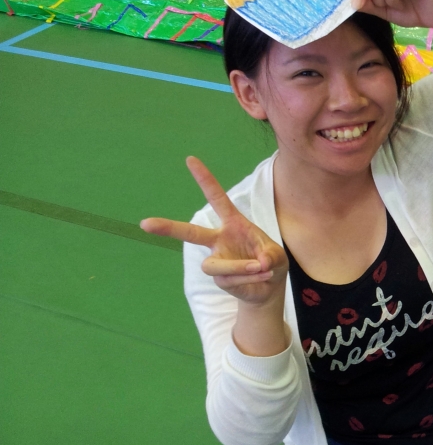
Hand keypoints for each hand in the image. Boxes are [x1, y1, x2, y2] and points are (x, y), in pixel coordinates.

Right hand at [140, 157, 287, 305]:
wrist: (270, 285)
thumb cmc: (270, 261)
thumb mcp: (276, 255)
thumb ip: (270, 257)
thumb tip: (258, 264)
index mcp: (233, 223)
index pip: (217, 199)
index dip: (205, 180)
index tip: (190, 159)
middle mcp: (220, 240)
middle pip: (191, 233)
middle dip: (168, 228)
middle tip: (145, 224)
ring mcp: (218, 260)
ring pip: (213, 265)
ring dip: (238, 267)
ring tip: (260, 268)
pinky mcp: (219, 279)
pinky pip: (229, 279)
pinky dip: (247, 279)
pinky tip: (259, 278)